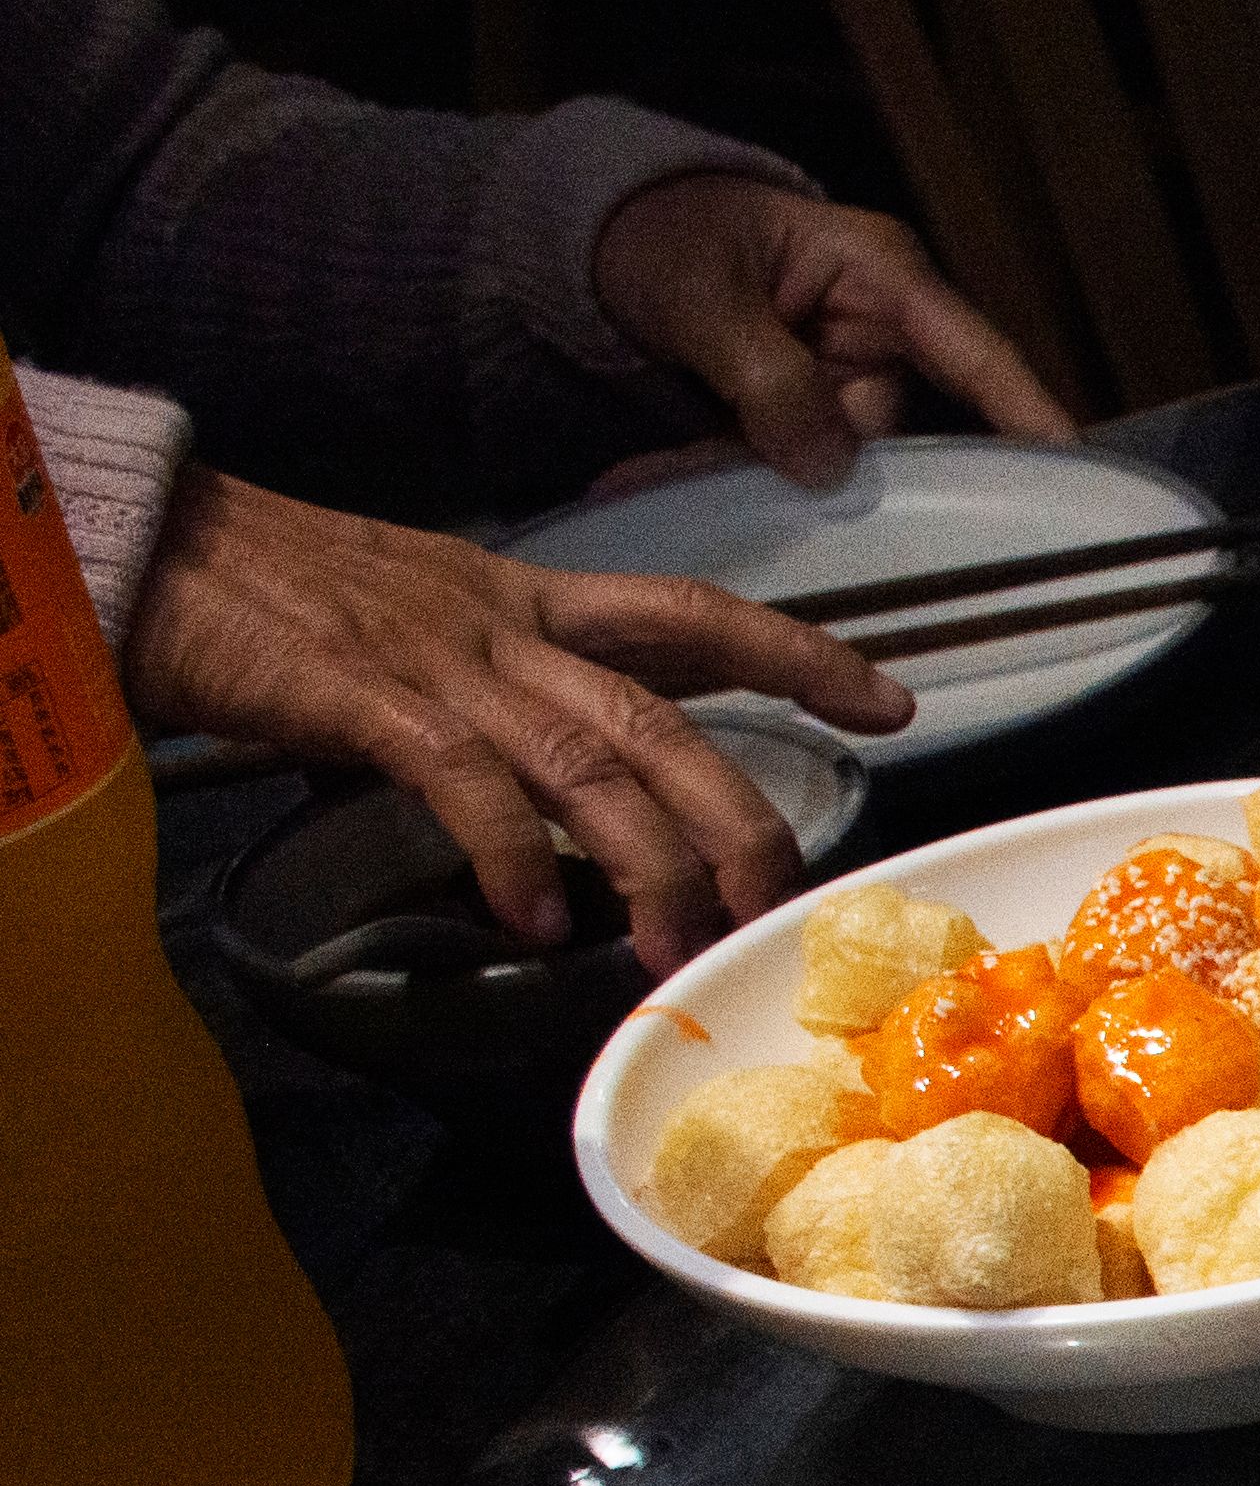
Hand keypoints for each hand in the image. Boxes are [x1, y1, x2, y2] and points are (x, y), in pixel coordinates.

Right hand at [119, 470, 917, 958]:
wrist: (143, 540)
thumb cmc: (265, 590)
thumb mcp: (410, 618)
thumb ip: (486, 687)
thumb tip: (532, 781)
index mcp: (521, 597)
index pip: (691, 616)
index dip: (796, 654)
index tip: (889, 699)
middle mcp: (502, 626)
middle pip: (663, 720)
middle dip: (739, 814)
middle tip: (786, 902)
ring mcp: (440, 660)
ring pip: (590, 761)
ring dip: (648, 863)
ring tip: (676, 945)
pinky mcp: (364, 697)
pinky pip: (465, 782)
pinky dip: (510, 854)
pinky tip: (536, 919)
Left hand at [588, 175, 1077, 488]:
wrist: (591, 230)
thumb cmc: (655, 229)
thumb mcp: (700, 292)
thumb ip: (765, 376)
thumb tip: (826, 467)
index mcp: (880, 276)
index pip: (975, 356)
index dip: (1028, 416)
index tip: (1073, 477)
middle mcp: (878, 331)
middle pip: (893, 432)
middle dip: (826, 471)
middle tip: (738, 483)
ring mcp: (840, 372)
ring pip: (834, 457)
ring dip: (759, 474)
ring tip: (672, 470)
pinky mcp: (802, 406)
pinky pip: (789, 458)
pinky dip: (733, 470)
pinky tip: (670, 470)